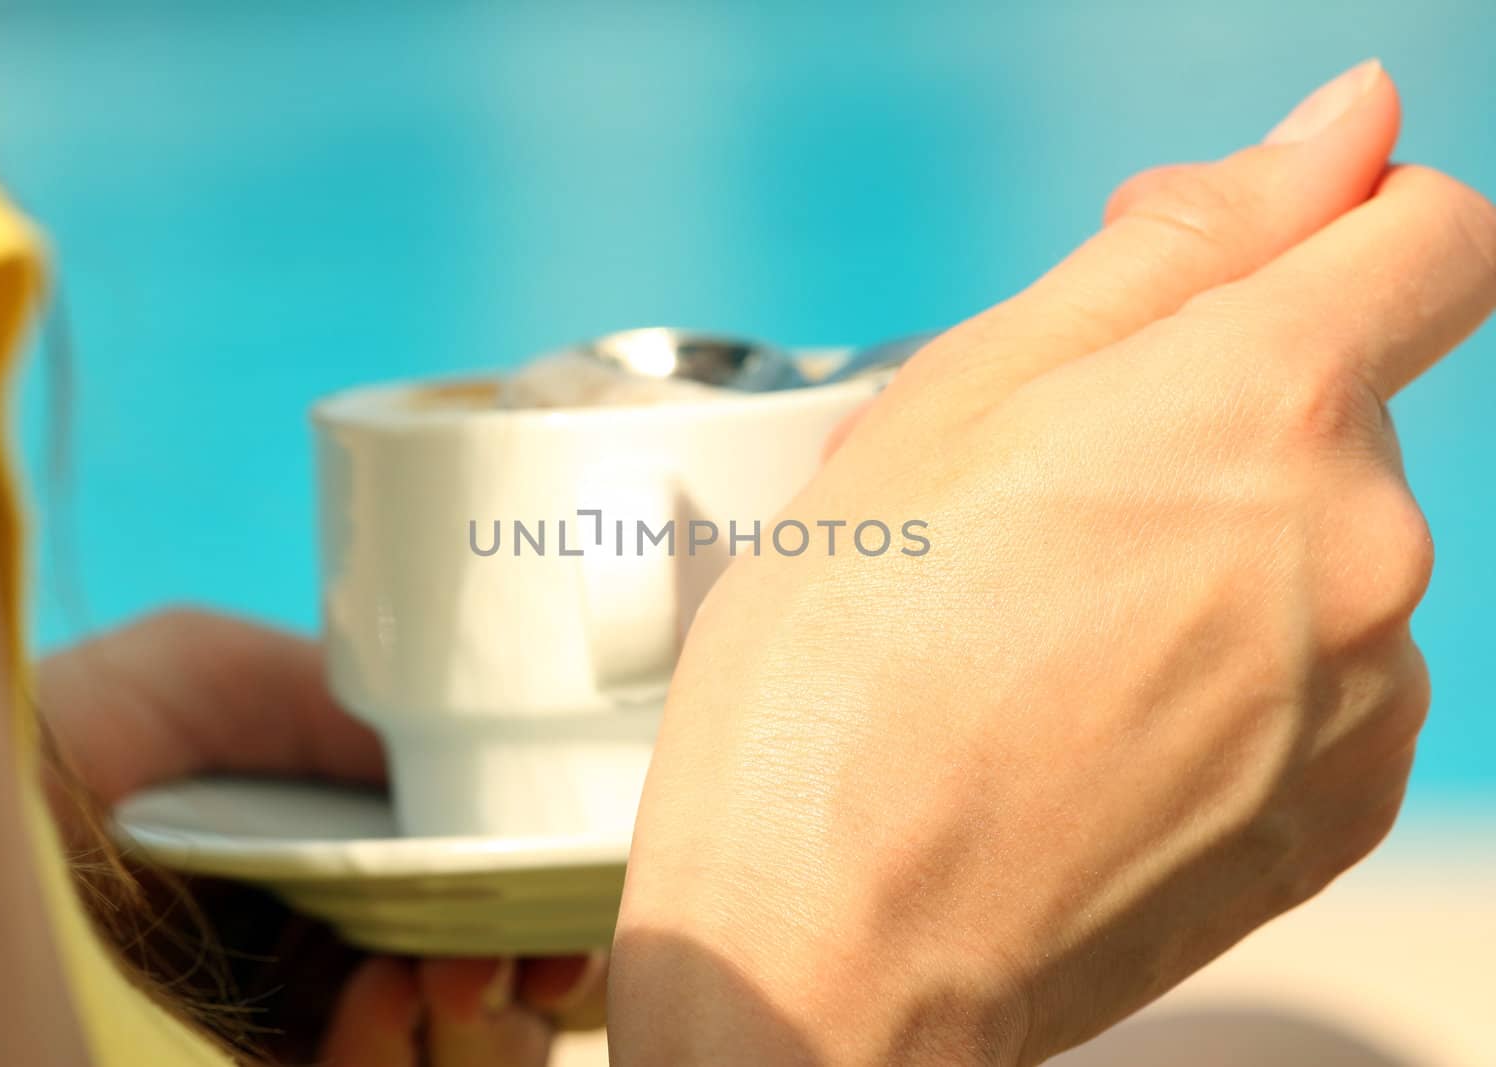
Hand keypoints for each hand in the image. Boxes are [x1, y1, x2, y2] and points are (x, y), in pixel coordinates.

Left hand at [37, 608, 604, 1065]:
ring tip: (432, 975)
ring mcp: (303, 1030)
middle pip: (509, 988)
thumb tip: (496, 756)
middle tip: (526, 954)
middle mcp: (336, 945)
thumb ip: (355, 703)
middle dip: (544, 972)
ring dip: (483, 1020)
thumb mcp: (217, 674)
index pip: (494, 891)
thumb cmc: (67, 735)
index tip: (568, 900)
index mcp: (342, 847)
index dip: (556, 901)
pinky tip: (372, 1001)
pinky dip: (396, 1058)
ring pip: (470, 1053)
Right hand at [611, 62, 1495, 1064]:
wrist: (829, 944)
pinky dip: (1232, 672)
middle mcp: (1360, 544)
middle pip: (1337, 406)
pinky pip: (1323, 678)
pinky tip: (1092, 724)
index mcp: (1261, 402)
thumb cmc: (839, 667)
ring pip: (1319, 547)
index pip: (1429, 238)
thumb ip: (1177, 248)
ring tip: (1040, 637)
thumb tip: (1343, 133)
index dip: (1338, 229)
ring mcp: (1366, 692)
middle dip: (1204, 419)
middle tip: (1030, 511)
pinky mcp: (1343, 808)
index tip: (1243, 275)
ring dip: (1211, 553)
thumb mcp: (959, 395)